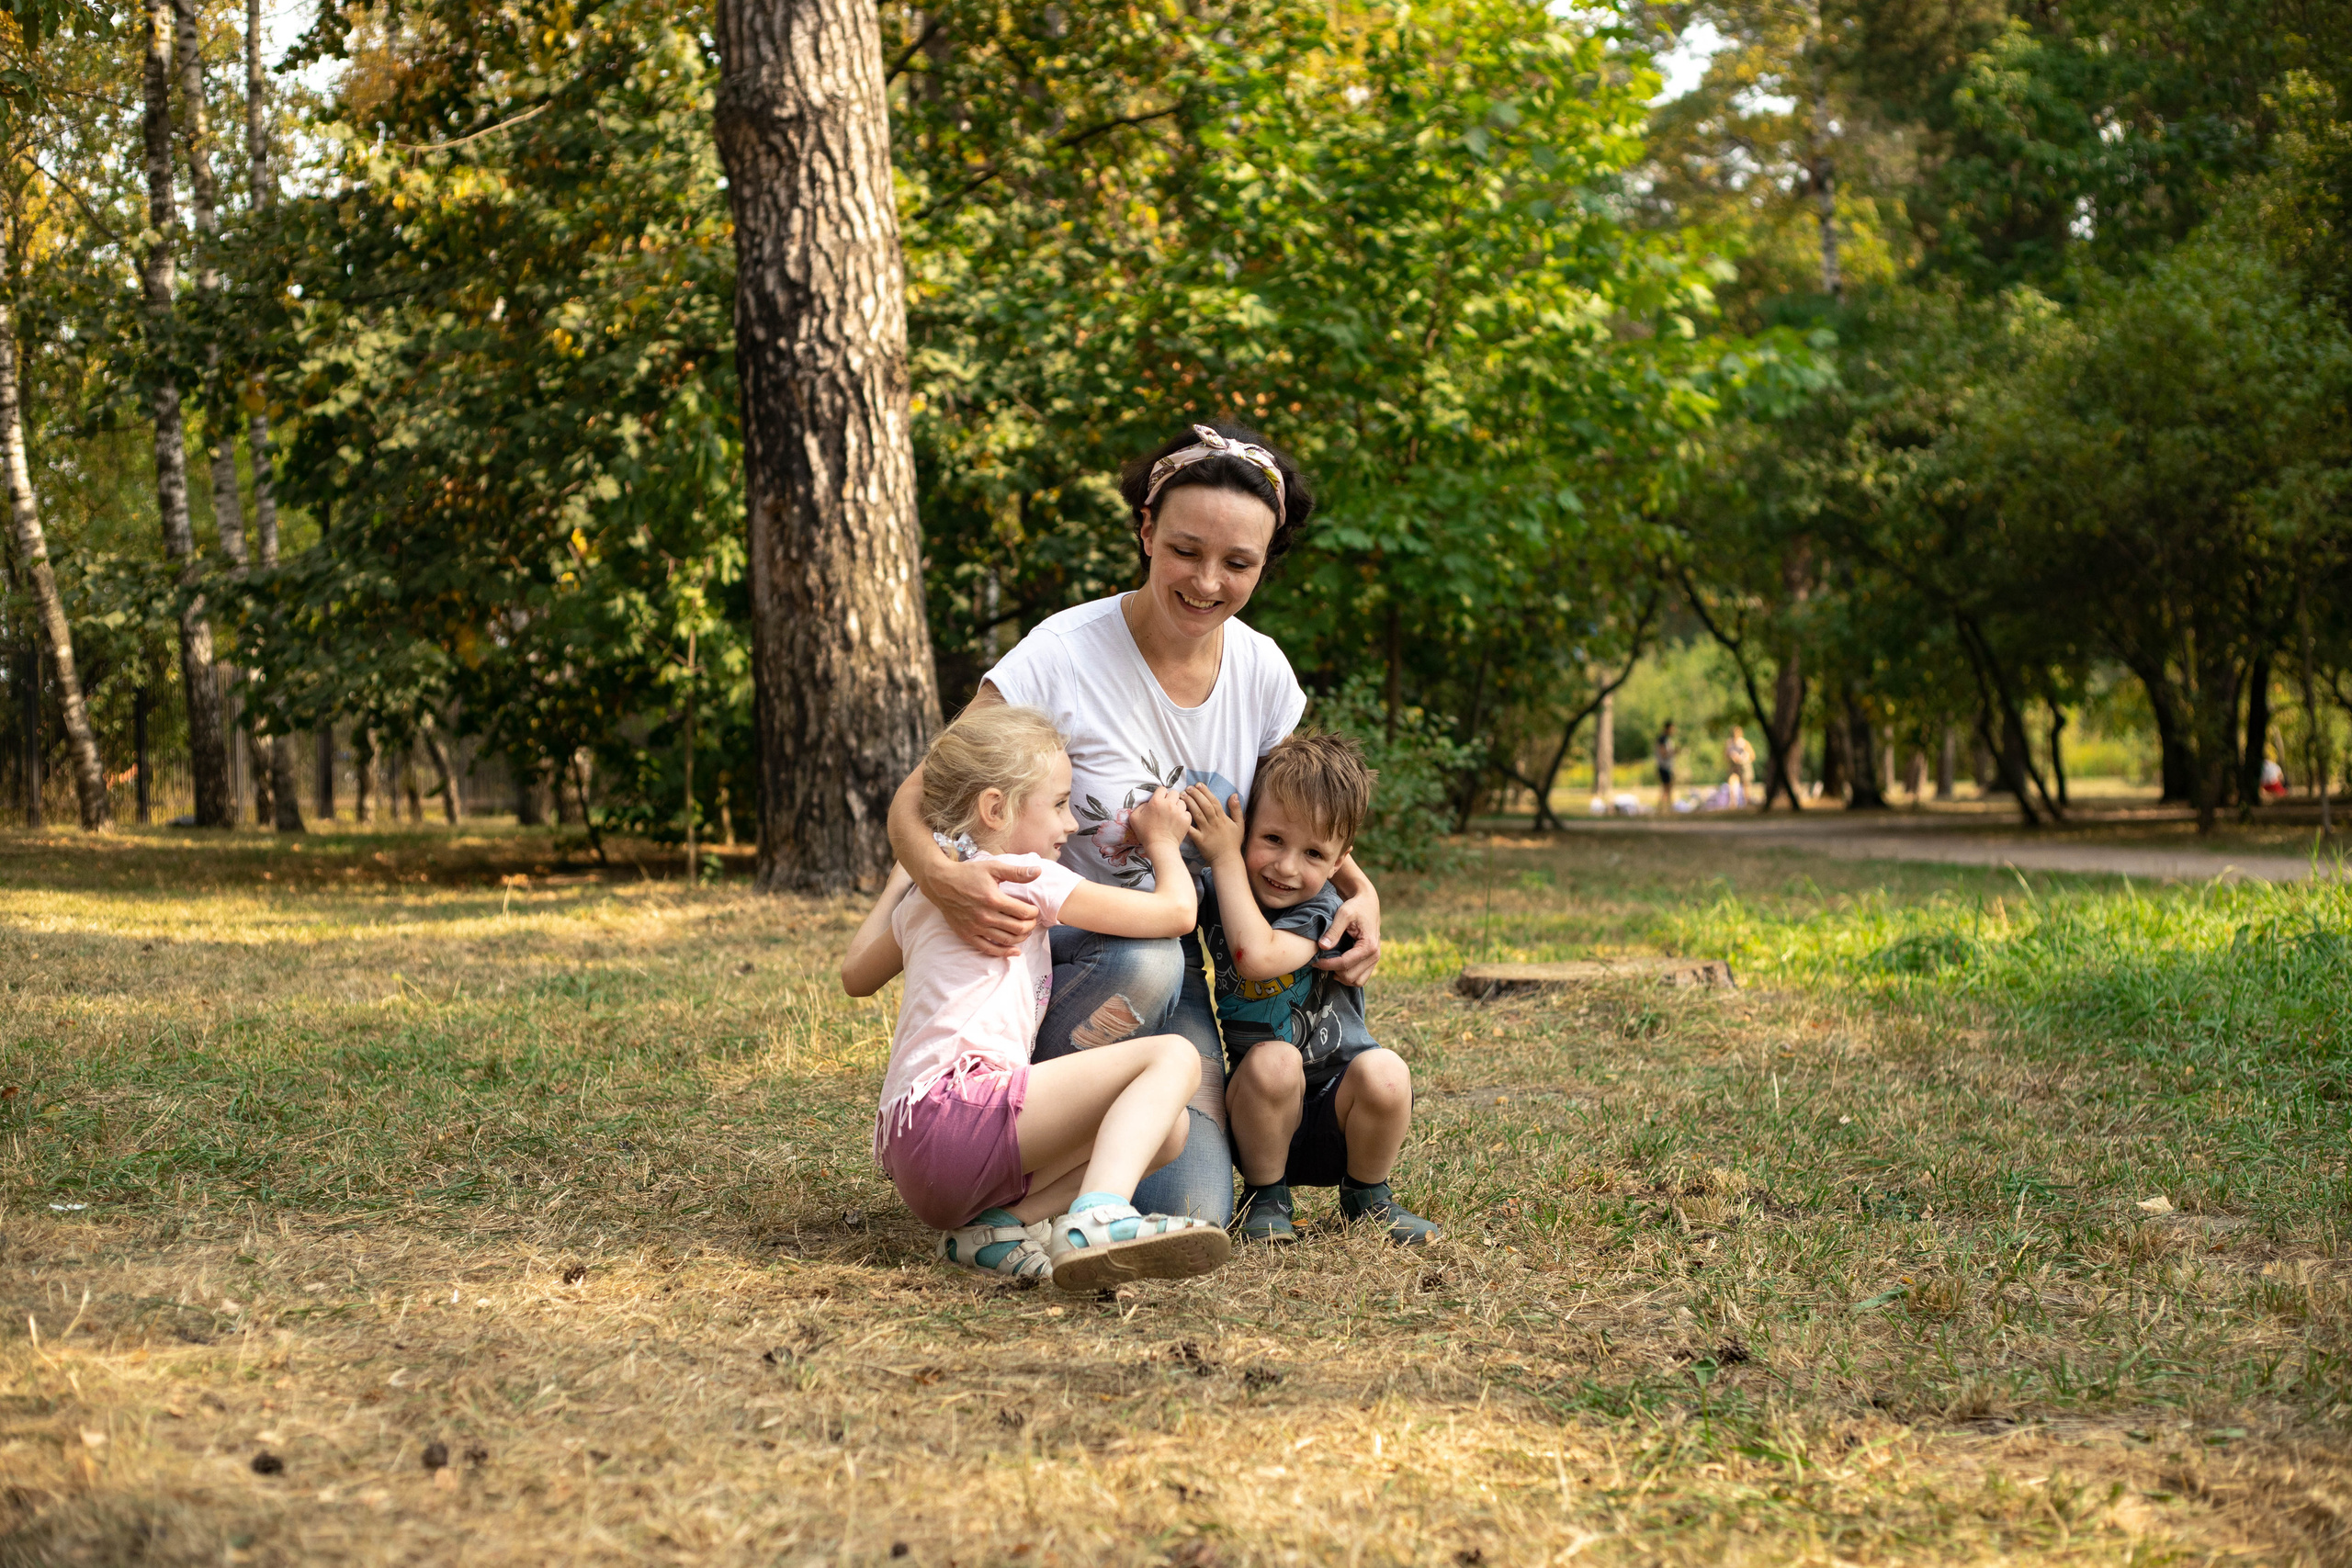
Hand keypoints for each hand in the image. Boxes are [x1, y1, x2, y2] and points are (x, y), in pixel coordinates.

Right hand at [920, 854, 1040, 956]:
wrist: (941, 884)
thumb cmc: (968, 873)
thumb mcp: (993, 867)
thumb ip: (1016, 872)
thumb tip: (1038, 872)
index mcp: (993, 899)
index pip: (1023, 912)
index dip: (1033, 913)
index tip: (1034, 910)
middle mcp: (985, 916)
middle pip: (1017, 928)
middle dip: (1030, 925)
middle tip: (1032, 921)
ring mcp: (976, 927)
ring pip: (1006, 940)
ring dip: (1021, 938)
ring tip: (1025, 931)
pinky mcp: (967, 935)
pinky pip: (988, 949)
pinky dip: (1004, 953)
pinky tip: (1015, 951)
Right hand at [1126, 787, 1189, 854]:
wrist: (1160, 847)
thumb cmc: (1145, 833)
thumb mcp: (1135, 818)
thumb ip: (1140, 806)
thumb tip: (1148, 803)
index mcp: (1156, 801)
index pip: (1162, 789)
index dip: (1160, 794)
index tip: (1159, 801)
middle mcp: (1169, 804)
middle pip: (1174, 793)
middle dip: (1171, 798)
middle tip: (1167, 807)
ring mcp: (1179, 811)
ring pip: (1182, 802)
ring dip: (1178, 806)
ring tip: (1173, 815)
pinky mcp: (1186, 819)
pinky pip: (1187, 812)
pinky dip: (1183, 816)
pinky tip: (1178, 821)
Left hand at [1180, 783, 1245, 863]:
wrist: (1227, 859)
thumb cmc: (1233, 842)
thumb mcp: (1239, 824)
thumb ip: (1236, 809)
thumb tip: (1234, 794)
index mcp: (1223, 818)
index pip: (1214, 801)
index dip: (1206, 792)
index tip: (1199, 784)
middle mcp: (1214, 823)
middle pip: (1204, 805)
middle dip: (1196, 795)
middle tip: (1188, 787)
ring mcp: (1206, 831)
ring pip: (1197, 814)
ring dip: (1189, 803)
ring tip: (1182, 795)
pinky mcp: (1200, 840)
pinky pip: (1192, 830)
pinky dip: (1186, 822)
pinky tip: (1179, 813)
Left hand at [1313, 888, 1380, 984]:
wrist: (1367, 902)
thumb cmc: (1355, 906)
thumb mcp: (1343, 914)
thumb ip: (1334, 931)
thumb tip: (1322, 946)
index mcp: (1369, 945)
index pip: (1345, 964)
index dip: (1327, 965)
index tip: (1314, 961)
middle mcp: (1375, 955)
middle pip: (1350, 976)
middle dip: (1333, 971)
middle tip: (1320, 962)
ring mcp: (1375, 959)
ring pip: (1357, 981)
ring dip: (1342, 976)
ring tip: (1329, 965)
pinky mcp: (1372, 960)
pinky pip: (1361, 977)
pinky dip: (1348, 975)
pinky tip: (1337, 965)